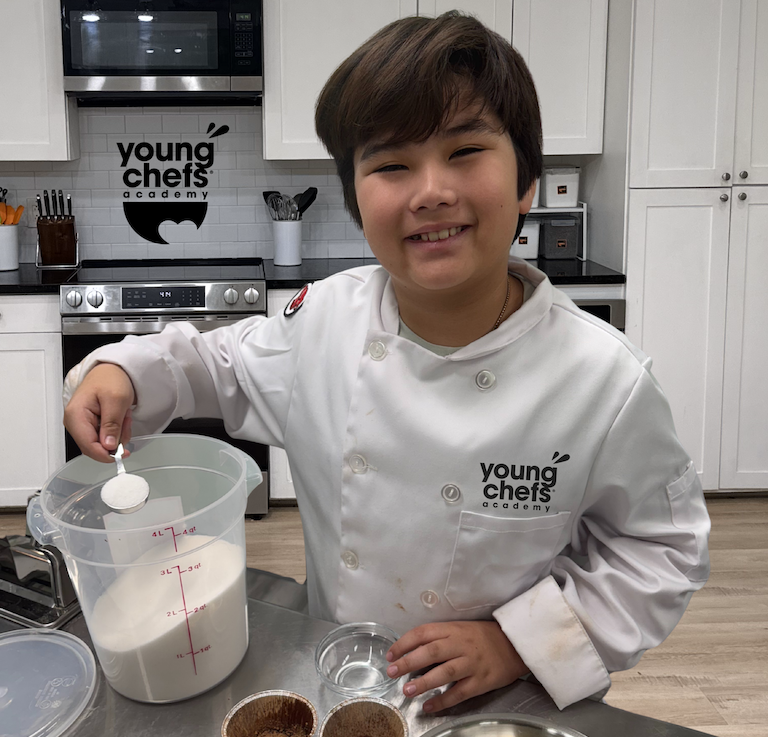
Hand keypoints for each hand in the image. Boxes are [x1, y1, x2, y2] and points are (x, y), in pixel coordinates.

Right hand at [63, 363, 135, 461]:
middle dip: (115, 439)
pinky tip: (120, 416)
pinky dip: (117, 430)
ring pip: (102, 443)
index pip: (88, 446)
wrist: (111, 370)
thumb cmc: (110, 379)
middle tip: (126, 421)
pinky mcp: (90, 425)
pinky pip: (105, 437)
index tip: (123, 453)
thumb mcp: (116, 400)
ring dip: (118, 433)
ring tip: (123, 415)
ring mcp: (82, 425)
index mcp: (75, 416)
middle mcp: (74, 423)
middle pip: (95, 447)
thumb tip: (108, 446)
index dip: (106, 454)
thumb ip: (112, 424)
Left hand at [385, 621, 529, 712]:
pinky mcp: (481, 681)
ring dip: (424, 682)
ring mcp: (472, 663)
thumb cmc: (482, 636)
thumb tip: (410, 650)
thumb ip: (438, 638)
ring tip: (407, 690)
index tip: (390, 654)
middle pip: (431, 651)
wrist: (514, 644)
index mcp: (453, 629)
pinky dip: (443, 701)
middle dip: (408, 661)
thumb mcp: (460, 629)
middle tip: (391, 671)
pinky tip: (429, 707)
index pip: (423, 633)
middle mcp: (461, 644)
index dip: (405, 643)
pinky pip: (460, 692)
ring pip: (445, 672)